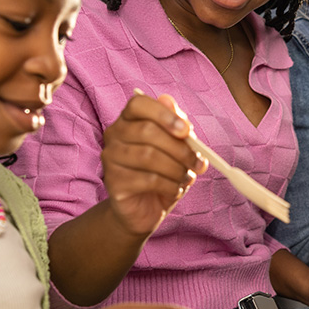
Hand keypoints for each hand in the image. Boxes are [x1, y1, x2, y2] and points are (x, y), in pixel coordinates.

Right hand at [101, 92, 206, 236]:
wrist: (144, 209)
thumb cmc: (162, 173)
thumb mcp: (176, 147)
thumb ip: (175, 124)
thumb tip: (168, 100)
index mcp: (128, 119)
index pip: (138, 104)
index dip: (164, 114)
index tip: (186, 130)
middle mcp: (114, 135)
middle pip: (147, 131)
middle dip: (180, 148)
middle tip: (198, 163)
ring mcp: (110, 158)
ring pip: (148, 156)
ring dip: (177, 169)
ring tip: (187, 178)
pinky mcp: (113, 182)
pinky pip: (148, 180)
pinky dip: (170, 186)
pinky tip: (175, 190)